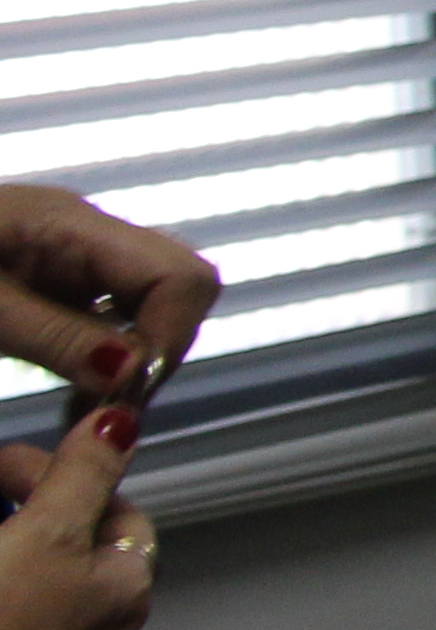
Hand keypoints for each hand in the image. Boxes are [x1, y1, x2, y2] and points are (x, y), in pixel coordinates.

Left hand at [0, 189, 215, 411]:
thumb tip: (134, 374)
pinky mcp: (65, 276)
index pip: (180, 272)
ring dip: (140, 357)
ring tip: (96, 405)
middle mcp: (92, 231)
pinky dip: (114, 356)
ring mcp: (81, 252)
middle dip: (164, 347)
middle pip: (185, 283)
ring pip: (159, 302)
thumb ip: (56, 338)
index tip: (132, 389)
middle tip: (118, 402)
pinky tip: (83, 388)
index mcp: (74, 224)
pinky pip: (119, 313)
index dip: (172, 336)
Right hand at [0, 406, 154, 629]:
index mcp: (124, 592)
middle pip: (74, 560)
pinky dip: (4, 618)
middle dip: (31, 525)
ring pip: (40, 605)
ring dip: (14, 570)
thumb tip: (121, 426)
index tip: (8, 469)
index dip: (61, 475)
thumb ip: (82, 475)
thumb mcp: (40, 535)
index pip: (113, 508)